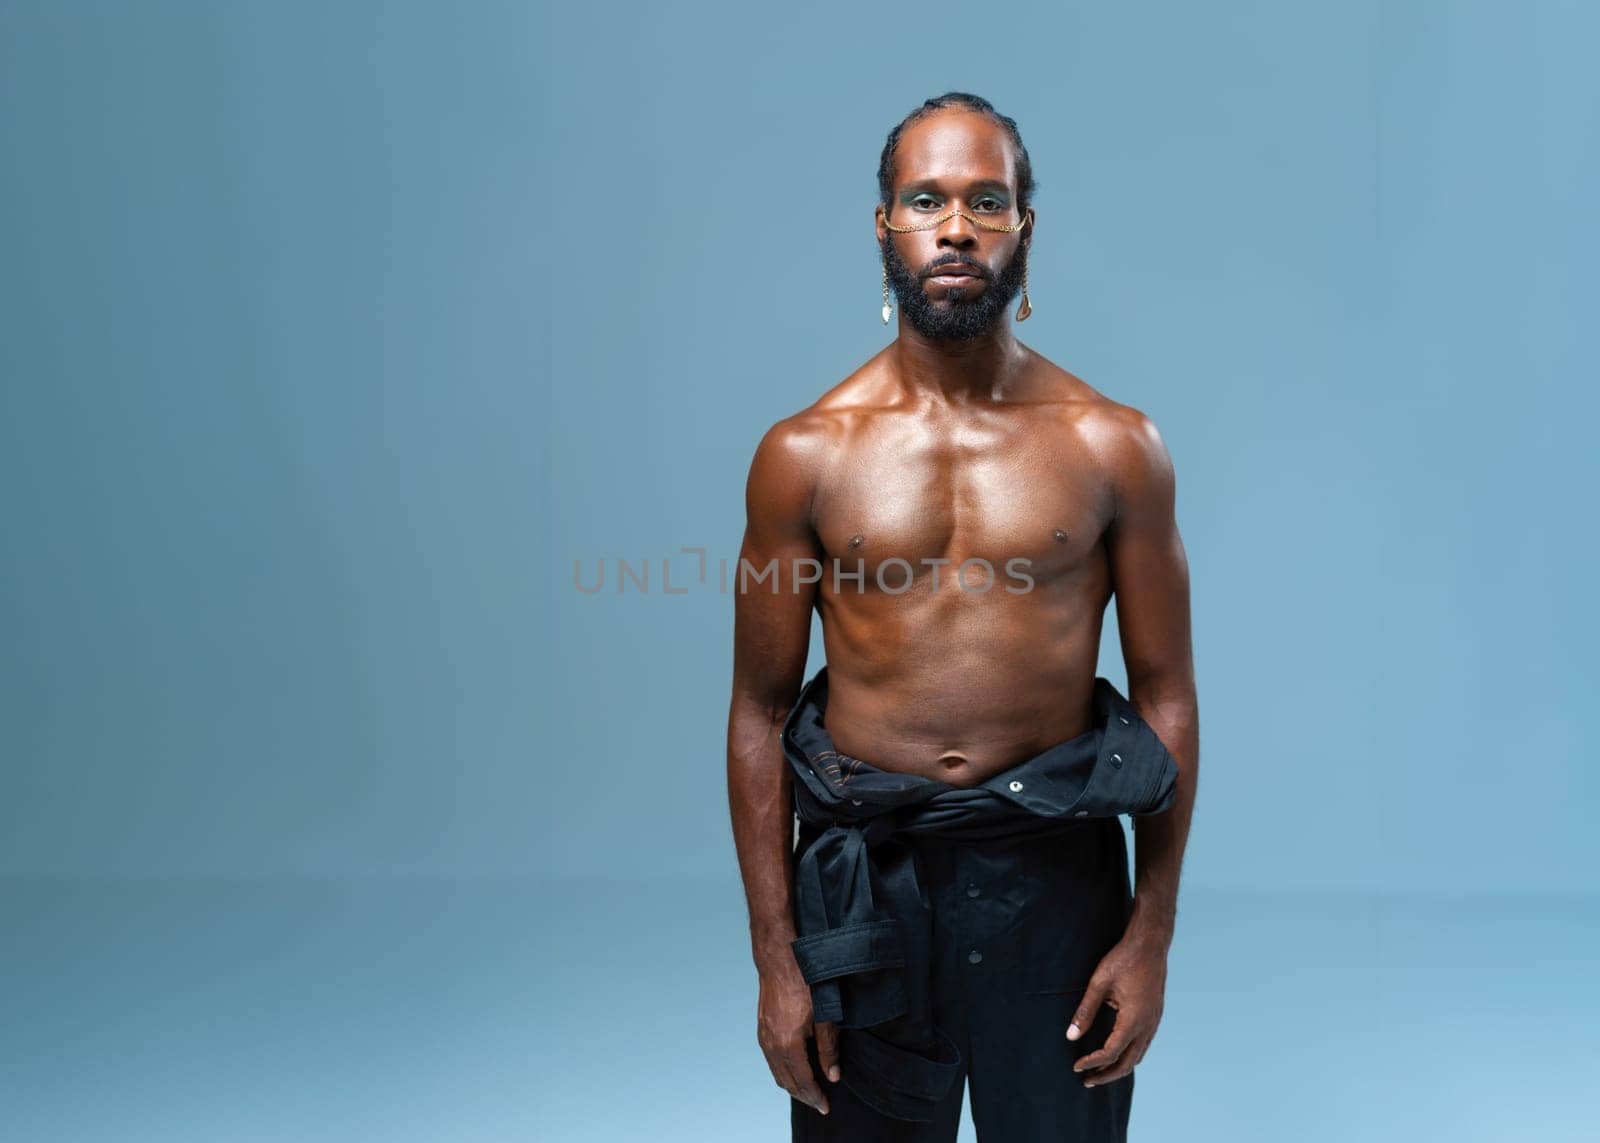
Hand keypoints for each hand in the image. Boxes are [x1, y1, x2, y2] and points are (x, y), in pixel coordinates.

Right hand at [757, 951, 839, 1115]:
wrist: (779, 960)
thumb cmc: (803, 982)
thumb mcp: (824, 1015)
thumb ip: (829, 1048)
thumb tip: (833, 1075)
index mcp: (788, 1044)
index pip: (803, 1081)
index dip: (815, 1096)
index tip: (826, 1106)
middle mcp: (772, 1045)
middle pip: (787, 1082)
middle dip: (804, 1095)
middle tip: (818, 1103)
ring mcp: (764, 1037)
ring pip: (776, 1073)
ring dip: (792, 1086)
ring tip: (807, 1091)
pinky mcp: (762, 1030)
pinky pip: (771, 1061)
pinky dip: (782, 1072)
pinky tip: (792, 1070)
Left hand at [1066, 932, 1167, 1086]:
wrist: (1150, 944)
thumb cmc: (1123, 960)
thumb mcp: (1099, 984)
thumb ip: (1085, 1011)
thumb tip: (1070, 1036)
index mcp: (1133, 1020)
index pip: (1110, 1053)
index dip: (1092, 1062)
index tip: (1076, 1067)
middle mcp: (1147, 1025)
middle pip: (1128, 1063)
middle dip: (1107, 1075)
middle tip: (1087, 1081)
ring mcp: (1154, 1021)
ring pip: (1139, 1056)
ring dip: (1120, 1067)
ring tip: (1100, 1072)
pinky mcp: (1155, 1015)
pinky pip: (1144, 1044)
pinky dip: (1130, 1055)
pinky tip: (1118, 1053)